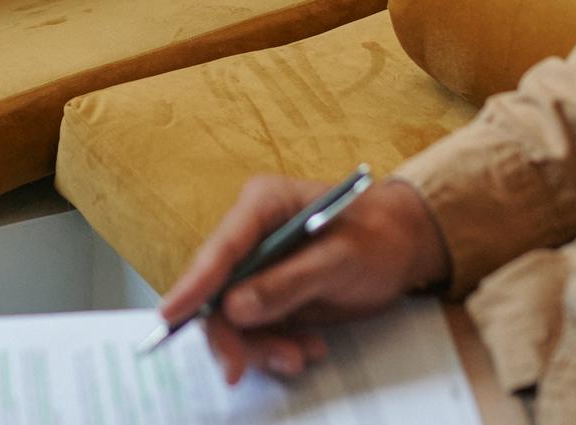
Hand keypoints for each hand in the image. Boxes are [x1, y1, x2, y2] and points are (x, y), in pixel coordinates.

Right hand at [159, 176, 449, 384]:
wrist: (404, 246)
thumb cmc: (378, 236)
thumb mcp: (340, 259)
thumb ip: (287, 282)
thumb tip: (235, 308)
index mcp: (262, 205)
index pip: (219, 249)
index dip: (193, 285)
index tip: (170, 317)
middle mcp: (251, 234)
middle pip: (217, 291)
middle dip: (232, 334)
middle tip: (240, 369)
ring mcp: (259, 266)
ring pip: (235, 318)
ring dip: (261, 346)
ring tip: (300, 356)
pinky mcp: (270, 292)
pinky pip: (257, 329)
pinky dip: (279, 346)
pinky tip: (309, 347)